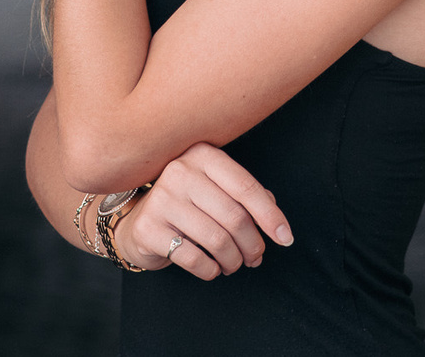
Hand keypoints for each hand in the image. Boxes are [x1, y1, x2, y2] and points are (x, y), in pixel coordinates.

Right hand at [112, 143, 293, 278]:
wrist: (139, 221)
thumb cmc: (188, 205)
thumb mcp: (217, 190)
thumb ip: (246, 197)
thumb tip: (276, 222)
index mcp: (202, 155)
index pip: (246, 187)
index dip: (271, 216)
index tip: (286, 239)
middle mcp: (180, 171)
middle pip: (234, 217)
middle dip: (252, 245)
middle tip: (255, 258)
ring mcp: (161, 199)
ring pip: (217, 240)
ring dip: (233, 260)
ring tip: (234, 265)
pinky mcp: (148, 228)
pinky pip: (194, 258)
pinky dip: (211, 270)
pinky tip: (212, 268)